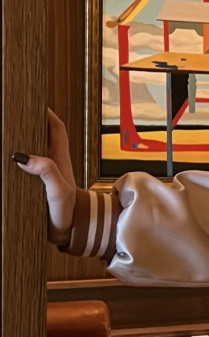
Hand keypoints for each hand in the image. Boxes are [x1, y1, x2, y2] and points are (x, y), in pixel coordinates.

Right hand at [13, 109, 77, 243]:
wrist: (71, 233)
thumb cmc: (69, 212)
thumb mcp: (58, 190)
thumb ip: (46, 172)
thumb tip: (25, 157)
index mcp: (59, 159)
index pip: (56, 128)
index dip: (47, 114)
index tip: (35, 104)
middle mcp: (53, 163)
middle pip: (43, 136)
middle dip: (32, 124)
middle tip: (16, 117)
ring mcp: (47, 174)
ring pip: (36, 151)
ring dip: (25, 143)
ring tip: (9, 135)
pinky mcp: (40, 185)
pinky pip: (30, 168)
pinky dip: (22, 163)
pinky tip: (11, 165)